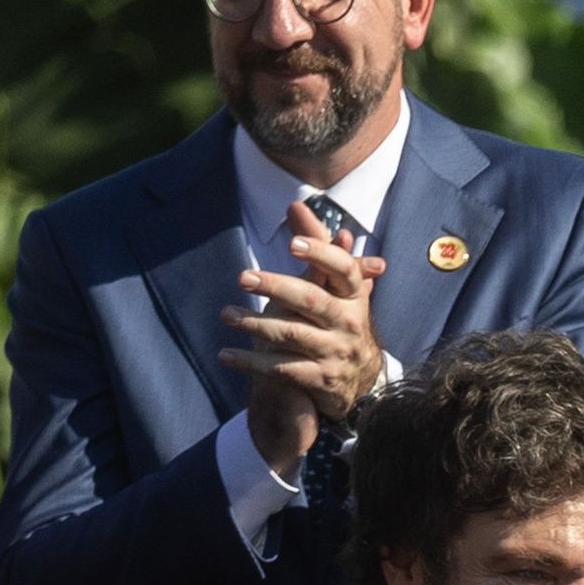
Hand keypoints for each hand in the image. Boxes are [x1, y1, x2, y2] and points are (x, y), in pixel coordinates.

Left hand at [223, 198, 384, 467]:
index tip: (292, 243)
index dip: (321, 254)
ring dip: (255, 325)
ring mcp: (337, 352)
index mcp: (354, 296)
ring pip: (292, 334)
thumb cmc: (337, 320)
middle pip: (310, 300)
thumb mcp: (332, 286)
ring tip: (226, 314)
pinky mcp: (322, 379)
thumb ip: (315, 246)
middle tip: (243, 277)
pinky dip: (252, 363)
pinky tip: (226, 355)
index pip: (343, 269)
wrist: (357, 379)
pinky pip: (283, 369)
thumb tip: (295, 205)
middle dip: (276, 287)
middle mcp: (349, 323)